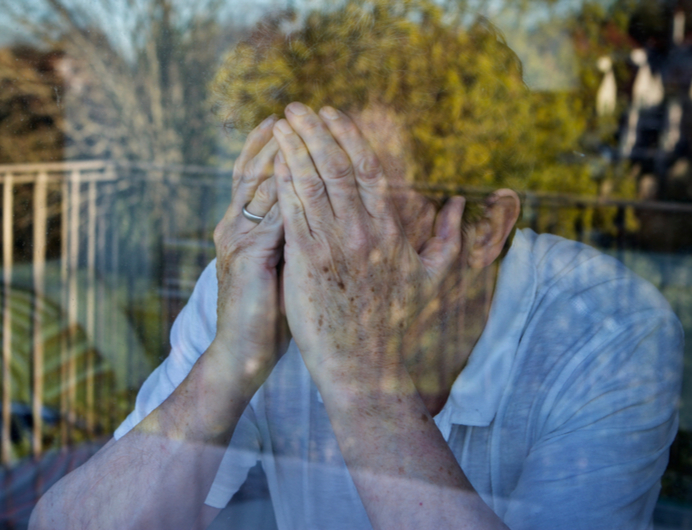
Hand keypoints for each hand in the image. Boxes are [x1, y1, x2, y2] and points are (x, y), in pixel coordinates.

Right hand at [213, 115, 286, 377]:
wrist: (241, 357)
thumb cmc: (267, 316)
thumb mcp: (280, 266)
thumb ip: (291, 236)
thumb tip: (319, 211)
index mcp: (240, 228)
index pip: (253, 174)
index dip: (269, 146)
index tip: (292, 120)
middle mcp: (233, 226)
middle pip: (254, 168)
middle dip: (277, 138)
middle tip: (297, 110)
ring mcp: (236, 240)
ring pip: (259, 183)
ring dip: (281, 154)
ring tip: (299, 126)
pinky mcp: (247, 257)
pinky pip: (271, 213)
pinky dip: (287, 189)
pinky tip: (305, 171)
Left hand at [271, 103, 464, 390]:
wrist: (370, 371)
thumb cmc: (402, 329)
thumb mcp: (436, 280)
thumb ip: (451, 238)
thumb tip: (461, 204)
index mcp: (392, 231)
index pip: (370, 170)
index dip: (350, 136)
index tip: (334, 114)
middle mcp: (364, 232)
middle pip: (337, 167)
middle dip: (316, 131)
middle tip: (297, 107)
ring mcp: (335, 247)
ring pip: (313, 185)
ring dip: (294, 149)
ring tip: (280, 124)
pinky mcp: (308, 265)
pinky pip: (293, 214)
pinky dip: (283, 184)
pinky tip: (273, 162)